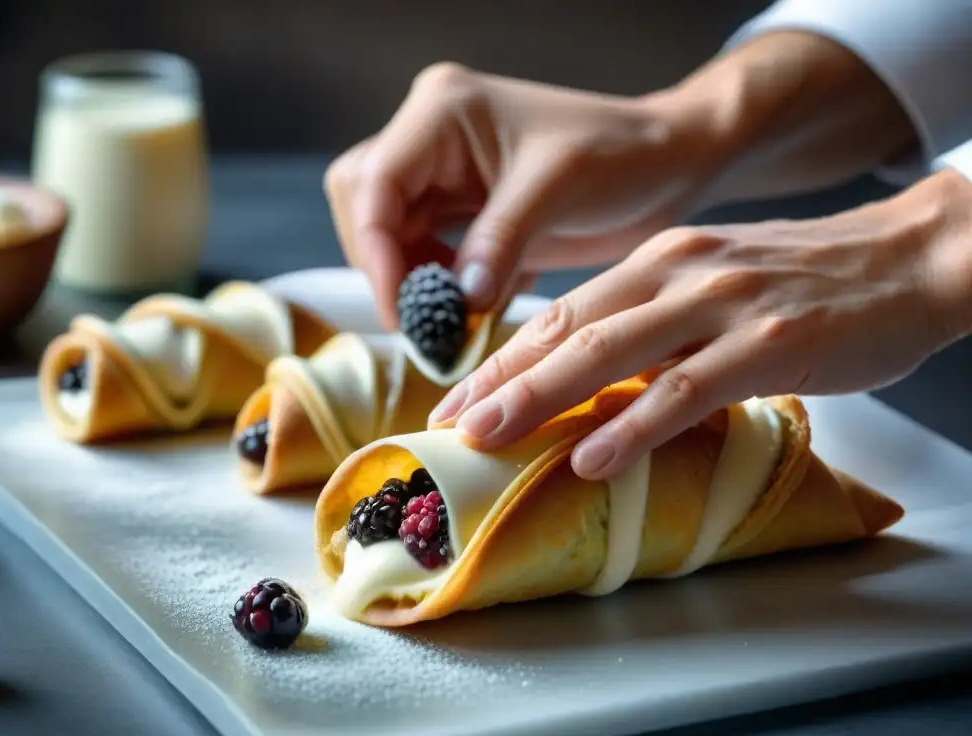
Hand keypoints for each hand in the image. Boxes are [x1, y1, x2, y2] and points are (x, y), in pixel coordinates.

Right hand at [323, 62, 727, 327]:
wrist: (670, 166)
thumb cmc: (623, 154)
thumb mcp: (556, 190)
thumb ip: (497, 242)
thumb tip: (454, 303)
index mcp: (443, 111)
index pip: (374, 182)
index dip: (376, 250)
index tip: (403, 312)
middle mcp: (433, 139)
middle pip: (367, 209)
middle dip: (389, 267)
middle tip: (425, 322)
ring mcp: (447, 178)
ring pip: (392, 238)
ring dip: (416, 285)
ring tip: (456, 322)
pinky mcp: (467, 214)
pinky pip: (429, 257)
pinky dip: (445, 289)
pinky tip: (479, 305)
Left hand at [431, 169, 971, 479]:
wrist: (909, 256)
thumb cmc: (805, 282)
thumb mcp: (712, 285)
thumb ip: (652, 322)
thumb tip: (591, 379)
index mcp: (658, 261)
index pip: (561, 312)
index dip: (501, 357)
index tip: (457, 398)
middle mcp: (678, 273)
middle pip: (567, 330)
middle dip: (500, 380)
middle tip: (448, 426)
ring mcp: (722, 305)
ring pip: (611, 353)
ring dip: (541, 399)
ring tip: (489, 439)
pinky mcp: (770, 344)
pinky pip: (686, 388)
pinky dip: (633, 426)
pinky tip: (591, 458)